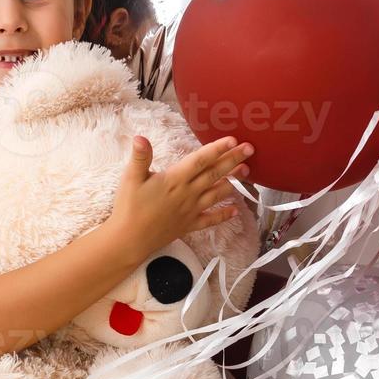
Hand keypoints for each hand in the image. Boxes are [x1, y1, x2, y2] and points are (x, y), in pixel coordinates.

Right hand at [109, 134, 253, 253]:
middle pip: (214, 174)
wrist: (130, 240)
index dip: (216, 149)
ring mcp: (191, 210)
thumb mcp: (130, 179)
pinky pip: (211, 220)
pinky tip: (235, 211)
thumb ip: (140, 158)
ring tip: (246, 172)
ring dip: (233, 182)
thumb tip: (141, 137)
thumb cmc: (129, 208)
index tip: (232, 140)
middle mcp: (188, 193)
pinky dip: (224, 215)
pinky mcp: (189, 225)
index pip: (200, 161)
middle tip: (250, 149)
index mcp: (175, 180)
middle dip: (233, 160)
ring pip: (217, 194)